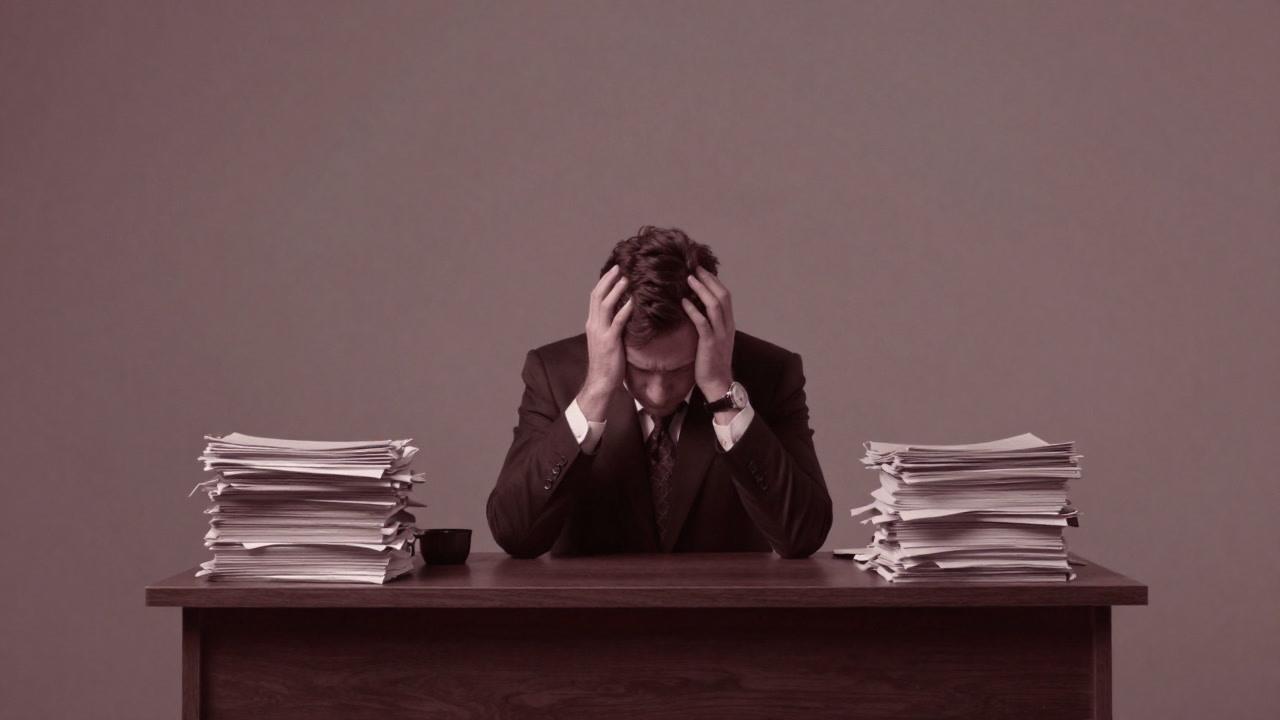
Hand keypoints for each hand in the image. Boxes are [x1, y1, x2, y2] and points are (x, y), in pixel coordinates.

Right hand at [577, 265, 632, 420]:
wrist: (601, 382)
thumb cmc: (607, 363)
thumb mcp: (607, 340)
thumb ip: (612, 326)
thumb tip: (625, 313)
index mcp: (592, 323)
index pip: (595, 297)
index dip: (604, 282)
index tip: (614, 271)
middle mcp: (593, 325)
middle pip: (598, 296)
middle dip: (609, 280)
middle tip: (620, 267)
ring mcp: (600, 333)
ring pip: (605, 305)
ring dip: (616, 290)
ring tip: (627, 278)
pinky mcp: (610, 342)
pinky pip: (617, 322)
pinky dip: (625, 310)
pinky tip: (634, 301)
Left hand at [681, 266, 734, 400]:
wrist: (718, 383)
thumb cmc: (712, 363)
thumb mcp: (714, 340)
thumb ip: (710, 325)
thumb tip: (697, 311)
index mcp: (729, 324)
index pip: (725, 297)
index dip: (714, 282)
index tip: (702, 271)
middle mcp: (727, 326)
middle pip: (722, 296)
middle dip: (708, 280)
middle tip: (695, 268)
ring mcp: (720, 334)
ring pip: (714, 305)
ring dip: (701, 290)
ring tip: (689, 279)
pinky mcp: (709, 343)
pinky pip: (702, 322)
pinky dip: (693, 310)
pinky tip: (683, 302)